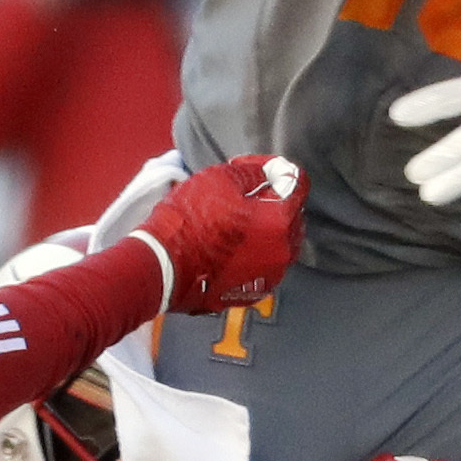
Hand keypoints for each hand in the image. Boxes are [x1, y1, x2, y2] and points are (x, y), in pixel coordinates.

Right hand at [137, 152, 304, 310]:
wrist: (161, 266)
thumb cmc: (189, 221)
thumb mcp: (222, 178)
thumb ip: (255, 171)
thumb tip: (272, 171)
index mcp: (279, 221)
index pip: (298, 184)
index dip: (278, 170)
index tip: (259, 168)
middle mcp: (282, 252)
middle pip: (293, 215)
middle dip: (274, 200)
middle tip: (244, 192)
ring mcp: (267, 276)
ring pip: (280, 242)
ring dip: (266, 228)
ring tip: (237, 220)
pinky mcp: (250, 292)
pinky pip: (262, 264)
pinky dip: (254, 252)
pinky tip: (231, 245)